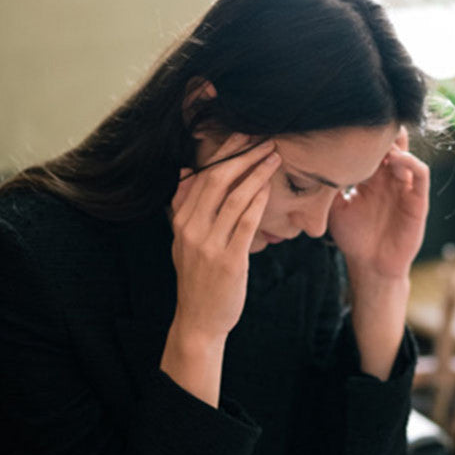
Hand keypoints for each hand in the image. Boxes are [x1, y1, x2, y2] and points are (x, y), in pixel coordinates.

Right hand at [168, 134, 279, 341]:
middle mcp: (191, 229)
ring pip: (234, 198)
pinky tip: (270, 187)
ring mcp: (209, 245)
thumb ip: (183, 206)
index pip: (202, 177)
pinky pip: (245, 223)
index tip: (242, 134)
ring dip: (256, 173)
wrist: (199, 320)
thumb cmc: (197, 277)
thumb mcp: (182, 240)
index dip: (223, 153)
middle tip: (263, 138)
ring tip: (274, 157)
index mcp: (181, 221)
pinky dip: (258, 201)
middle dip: (241, 155)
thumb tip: (185, 172)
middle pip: (216, 180)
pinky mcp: (229, 260)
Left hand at [328, 128, 429, 279]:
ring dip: (396, 145)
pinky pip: (421, 174)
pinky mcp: (418, 200)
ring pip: (407, 154)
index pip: (371, 148)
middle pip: (392, 145)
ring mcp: (405, 187)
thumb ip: (329, 187)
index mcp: (370, 178)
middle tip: (368, 127)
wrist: (370, 265)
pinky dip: (411, 162)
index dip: (363, 137)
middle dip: (382, 134)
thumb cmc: (353, 237)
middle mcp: (389, 178)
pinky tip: (396, 160)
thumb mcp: (335, 208)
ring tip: (381, 144)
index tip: (350, 128)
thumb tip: (312, 163)